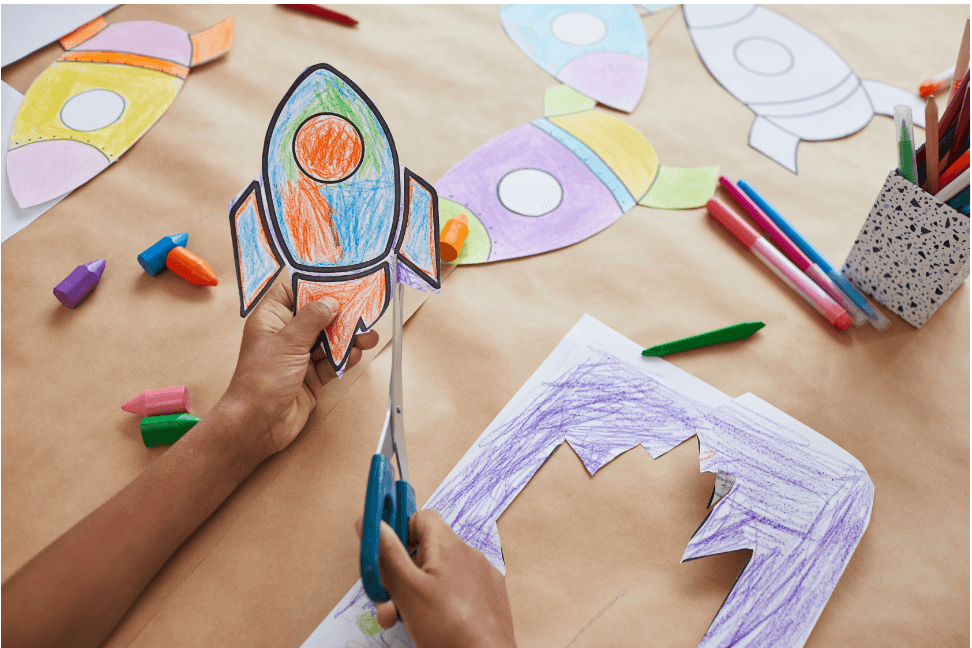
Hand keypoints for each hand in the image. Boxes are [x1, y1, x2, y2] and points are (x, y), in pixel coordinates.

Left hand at [216, 280, 378, 469]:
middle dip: (341, 314)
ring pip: (328, 340)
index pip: (293, 291)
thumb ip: (312, 319)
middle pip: (317, 316)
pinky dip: (345, 359)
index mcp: (271, 319)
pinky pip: (331, 362)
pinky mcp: (310, 377)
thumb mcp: (289, 342)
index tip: (339, 280)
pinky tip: (356, 354)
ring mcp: (298, 356)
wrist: (258, 425)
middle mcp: (285, 335)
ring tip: (368, 336)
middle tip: (363, 309)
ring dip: (348, 338)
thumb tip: (331, 301)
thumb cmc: (262, 380)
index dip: (314, 285)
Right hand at [355, 510, 516, 647]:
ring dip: (415, 593)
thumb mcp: (407, 590)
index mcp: (449, 545)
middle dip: (401, 575)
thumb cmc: (450, 629)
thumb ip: (388, 554)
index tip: (383, 555)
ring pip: (438, 575)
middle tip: (387, 602)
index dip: (399, 533)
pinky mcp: (488, 599)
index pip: (421, 518)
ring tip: (404, 620)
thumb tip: (372, 522)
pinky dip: (439, 603)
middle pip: (425, 551)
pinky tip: (431, 624)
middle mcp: (469, 555)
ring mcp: (481, 578)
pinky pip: (457, 591)